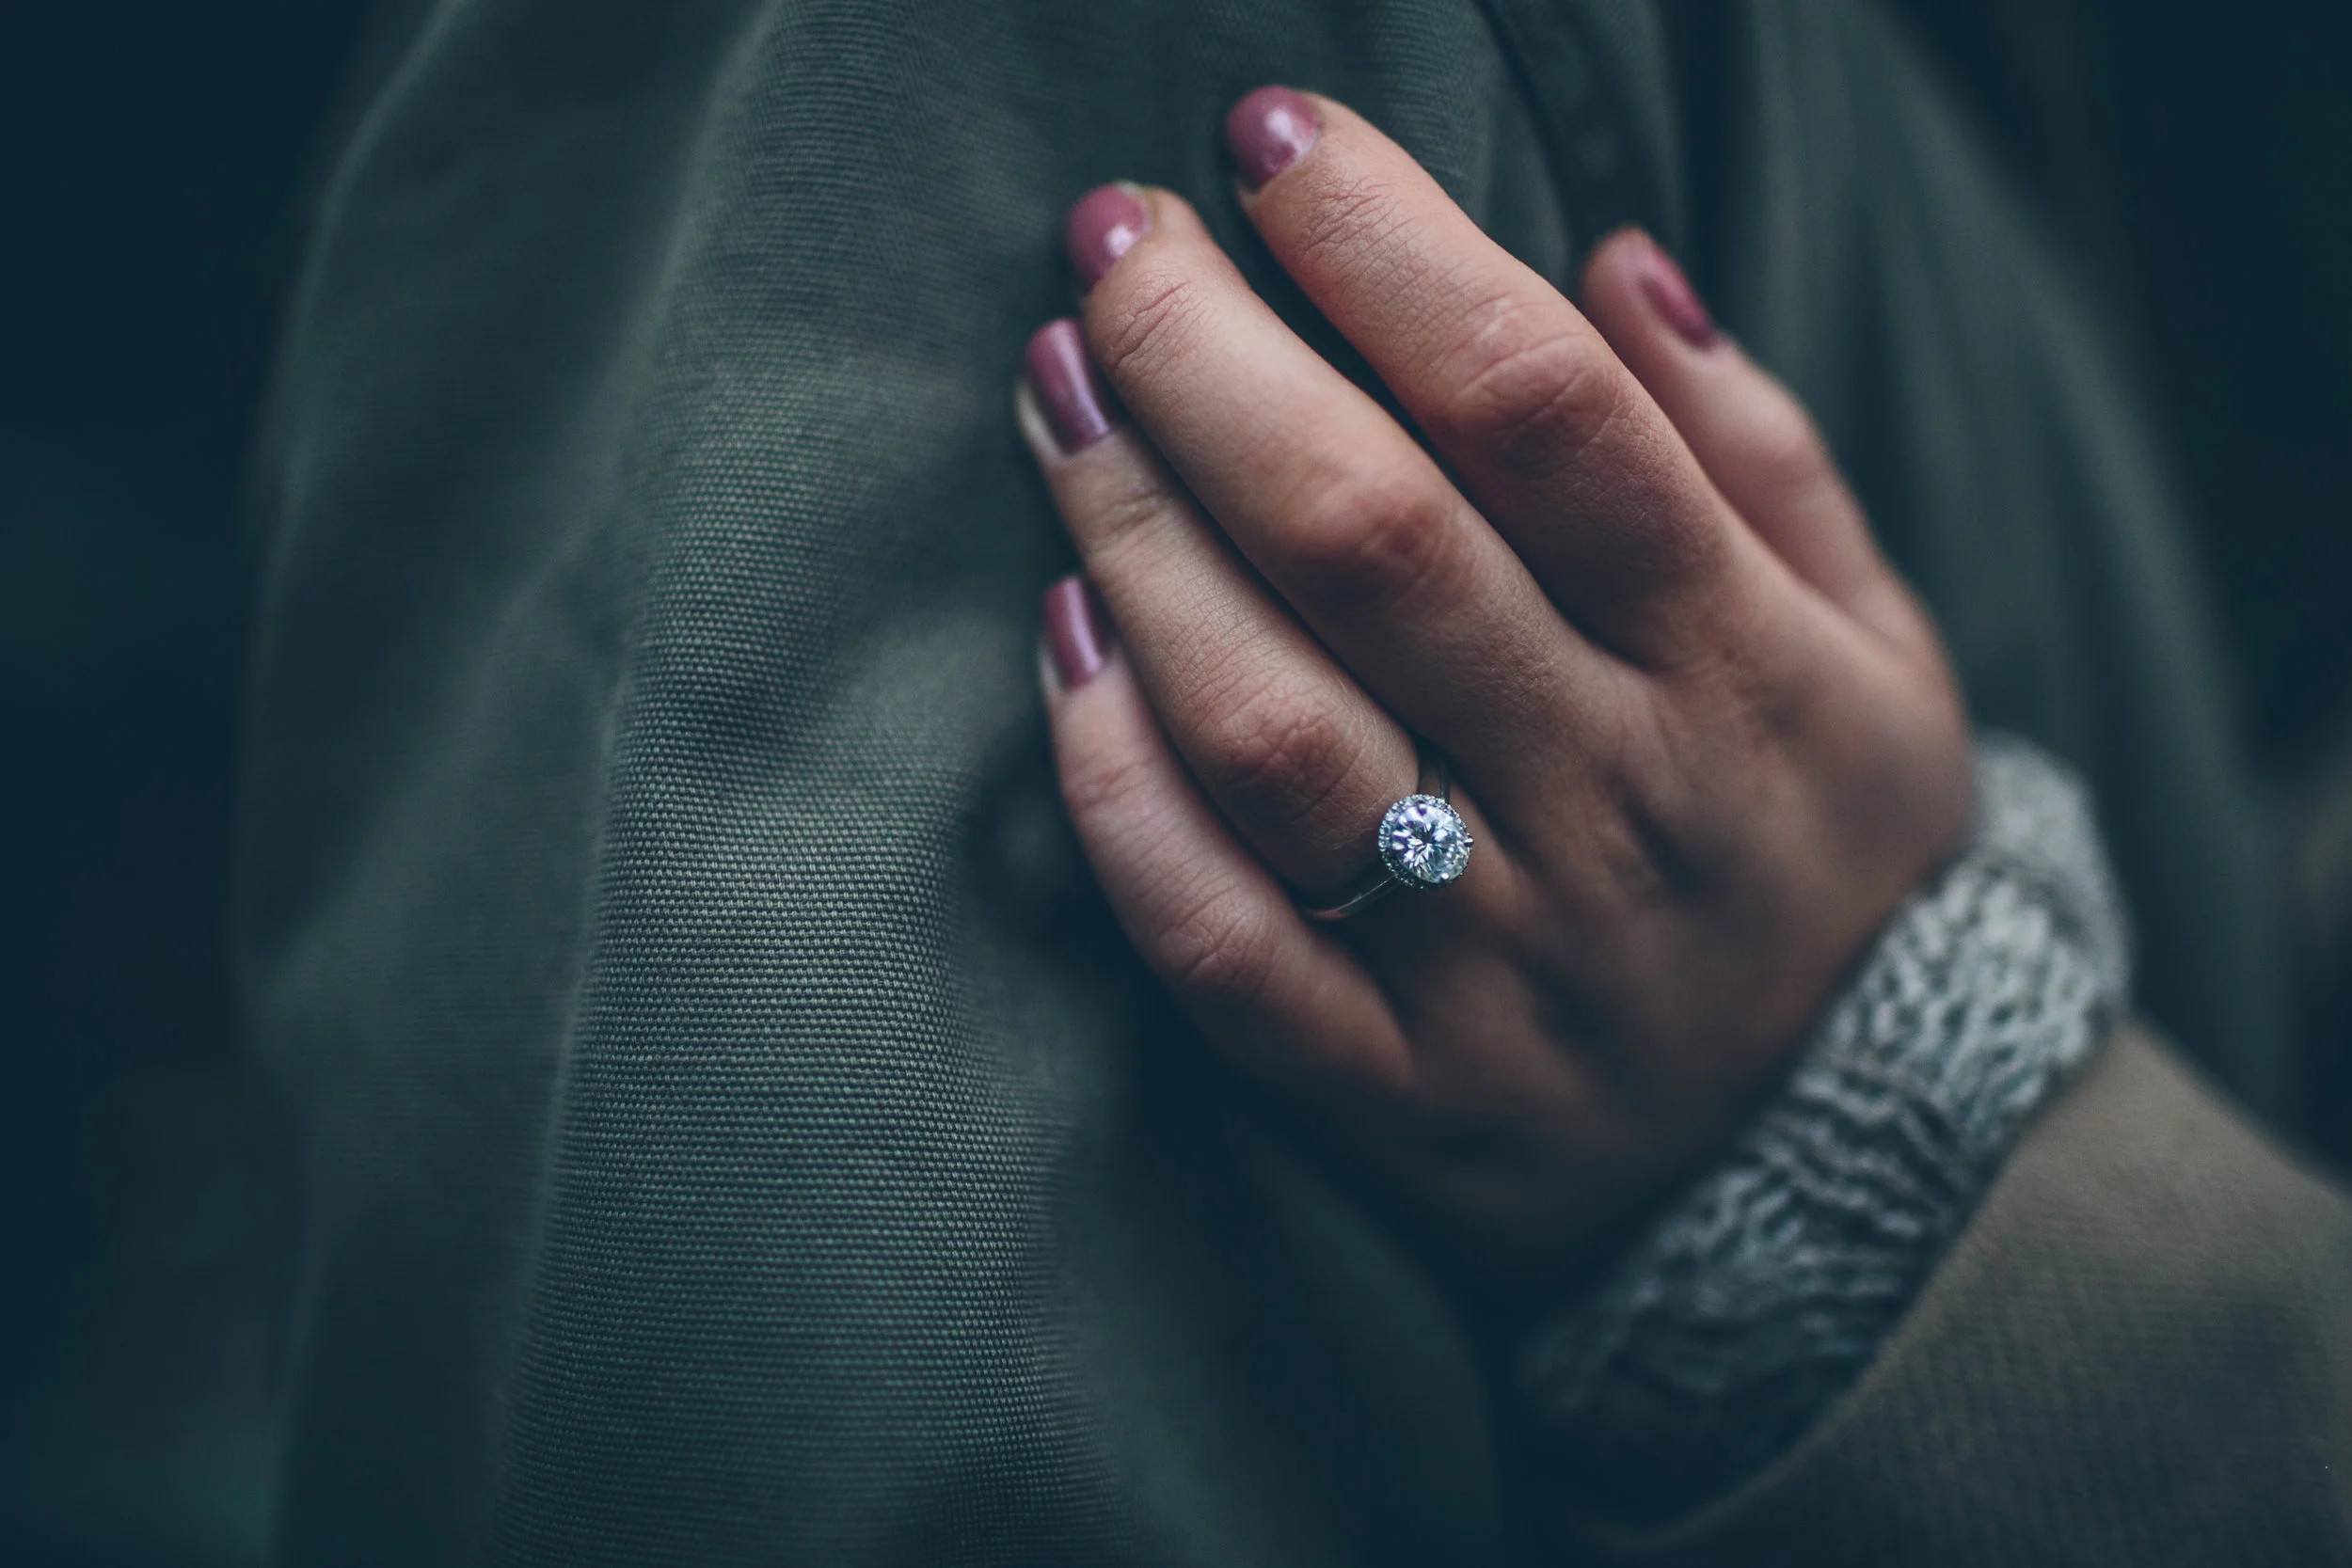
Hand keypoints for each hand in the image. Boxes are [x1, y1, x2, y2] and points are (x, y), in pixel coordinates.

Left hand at [1020, 88, 1970, 1291]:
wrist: (1840, 1180)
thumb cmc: (1825, 857)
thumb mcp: (1869, 651)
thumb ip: (1751, 454)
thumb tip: (1608, 256)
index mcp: (1736, 666)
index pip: (1545, 412)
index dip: (1390, 249)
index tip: (1272, 136)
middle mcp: (1614, 804)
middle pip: (1378, 543)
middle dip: (1214, 360)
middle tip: (1109, 241)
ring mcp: (1496, 962)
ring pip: (1275, 733)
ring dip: (1138, 543)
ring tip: (1056, 396)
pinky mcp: (1394, 1089)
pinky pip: (1222, 945)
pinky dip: (1121, 797)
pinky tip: (1066, 644)